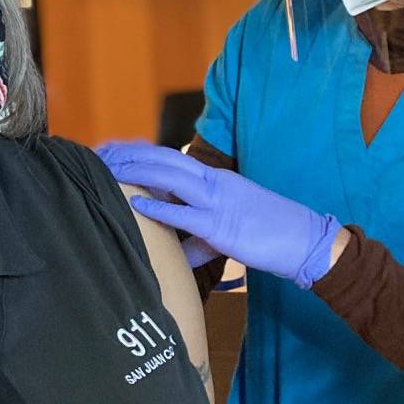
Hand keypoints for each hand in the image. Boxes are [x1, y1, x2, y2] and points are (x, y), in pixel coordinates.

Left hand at [95, 142, 343, 289]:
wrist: (305, 240)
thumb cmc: (271, 234)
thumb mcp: (228, 231)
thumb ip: (198, 240)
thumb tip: (176, 253)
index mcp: (216, 179)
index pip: (172, 158)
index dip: (140, 152)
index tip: (114, 150)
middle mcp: (214, 183)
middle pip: (164, 160)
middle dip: (129, 156)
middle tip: (99, 155)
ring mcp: (218, 203)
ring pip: (170, 178)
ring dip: (136, 172)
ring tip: (108, 170)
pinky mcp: (222, 227)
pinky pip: (185, 214)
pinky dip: (159, 208)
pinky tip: (135, 204)